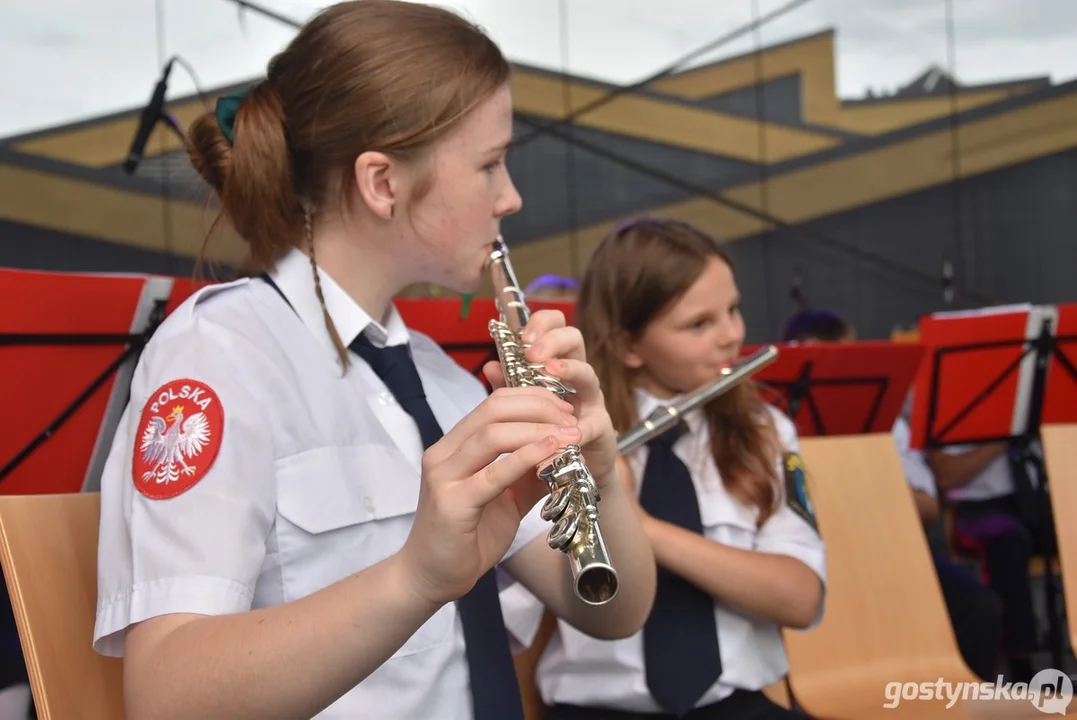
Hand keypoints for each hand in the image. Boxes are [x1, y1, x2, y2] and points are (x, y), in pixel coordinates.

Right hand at [399, 386, 582, 605]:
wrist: (431, 577)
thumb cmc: (467, 537)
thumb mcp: (506, 497)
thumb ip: (528, 472)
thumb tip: (565, 450)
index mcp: (454, 446)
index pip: (493, 402)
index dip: (532, 397)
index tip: (564, 408)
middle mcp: (443, 454)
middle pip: (493, 409)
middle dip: (538, 406)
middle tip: (571, 418)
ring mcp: (444, 476)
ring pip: (492, 434)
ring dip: (538, 429)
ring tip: (570, 435)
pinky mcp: (452, 503)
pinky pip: (493, 474)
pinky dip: (526, 457)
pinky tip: (551, 452)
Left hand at [482, 309, 617, 486]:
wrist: (573, 476)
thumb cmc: (547, 436)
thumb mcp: (524, 411)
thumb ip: (510, 389)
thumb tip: (489, 366)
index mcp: (556, 366)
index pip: (554, 327)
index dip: (542, 323)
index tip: (523, 335)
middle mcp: (576, 378)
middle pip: (575, 339)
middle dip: (553, 340)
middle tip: (532, 352)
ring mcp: (592, 402)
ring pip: (588, 374)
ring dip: (570, 369)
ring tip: (551, 370)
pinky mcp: (602, 430)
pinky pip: (594, 424)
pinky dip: (581, 428)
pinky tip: (570, 432)